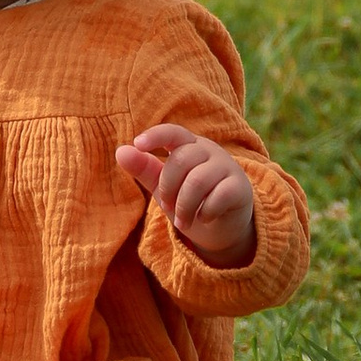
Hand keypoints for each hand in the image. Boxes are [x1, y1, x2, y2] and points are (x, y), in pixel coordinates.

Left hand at [117, 125, 257, 265]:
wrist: (223, 227)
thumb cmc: (190, 200)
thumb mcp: (164, 186)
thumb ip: (145, 168)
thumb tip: (120, 151)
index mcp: (188, 146)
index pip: (173, 132)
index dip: (156, 135)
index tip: (138, 143)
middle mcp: (209, 151)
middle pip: (181, 160)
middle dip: (168, 189)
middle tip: (166, 208)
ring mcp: (227, 167)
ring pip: (197, 180)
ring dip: (184, 207)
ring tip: (182, 222)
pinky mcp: (240, 187)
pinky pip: (218, 196)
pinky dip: (205, 212)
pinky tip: (205, 218)